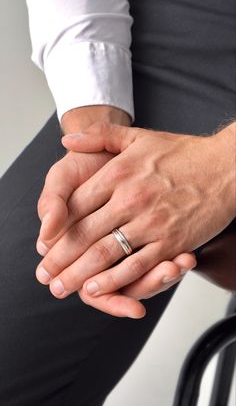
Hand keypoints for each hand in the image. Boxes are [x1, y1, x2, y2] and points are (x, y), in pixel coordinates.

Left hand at [51, 121, 233, 301]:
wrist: (226, 166)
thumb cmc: (182, 153)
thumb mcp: (138, 136)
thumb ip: (99, 136)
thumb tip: (65, 138)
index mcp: (119, 172)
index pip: (76, 205)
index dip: (56, 228)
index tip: (44, 245)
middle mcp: (131, 198)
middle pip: (84, 233)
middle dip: (60, 259)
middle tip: (45, 276)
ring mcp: (151, 222)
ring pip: (106, 253)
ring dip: (80, 274)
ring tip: (63, 287)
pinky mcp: (171, 241)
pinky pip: (136, 265)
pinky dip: (114, 280)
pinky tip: (97, 289)